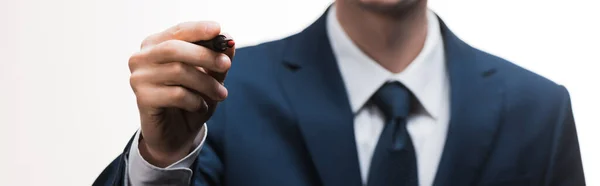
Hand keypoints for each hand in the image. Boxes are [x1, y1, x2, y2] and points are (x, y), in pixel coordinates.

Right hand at [128, 21, 233, 166]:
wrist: (177, 135)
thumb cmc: (191, 100)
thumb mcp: (210, 78)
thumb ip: (217, 59)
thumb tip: (229, 39)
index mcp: (156, 45)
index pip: (178, 31)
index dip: (198, 29)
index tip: (218, 29)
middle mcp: (142, 58)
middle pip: (174, 49)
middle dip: (205, 55)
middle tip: (226, 64)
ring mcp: (139, 78)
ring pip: (178, 71)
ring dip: (206, 83)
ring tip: (221, 94)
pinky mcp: (142, 98)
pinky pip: (175, 94)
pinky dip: (195, 100)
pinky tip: (199, 106)